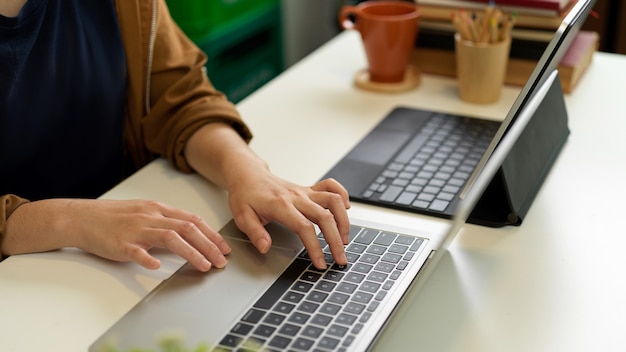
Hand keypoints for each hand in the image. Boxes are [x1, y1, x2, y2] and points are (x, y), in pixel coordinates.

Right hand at [3, 199, 230, 271]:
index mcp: (158, 210)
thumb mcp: (145, 213)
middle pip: (187, 228)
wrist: (81, 217)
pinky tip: (157, 266)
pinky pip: (136, 251)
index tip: (224, 248)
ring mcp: (135, 229)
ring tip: (204, 266)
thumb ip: (167, 222)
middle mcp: (151, 217)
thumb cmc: (114, 217)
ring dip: (191, 252)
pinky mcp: (120, 243)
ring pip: (169, 237)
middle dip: (209, 245)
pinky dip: (147, 258)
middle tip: (221, 261)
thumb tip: (192, 235)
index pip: (192, 220)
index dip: (212, 234)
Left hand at [227, 174, 350, 269]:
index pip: (304, 227)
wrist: (248, 175)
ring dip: (343, 220)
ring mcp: (305, 192)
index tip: (321, 263)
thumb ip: (255, 232)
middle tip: (341, 259)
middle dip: (336, 240)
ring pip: (333, 201)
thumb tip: (265, 247)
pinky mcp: (309, 189)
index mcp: (281, 205)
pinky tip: (346, 209)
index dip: (315, 247)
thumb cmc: (245, 195)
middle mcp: (296, 197)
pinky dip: (343, 196)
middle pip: (324, 216)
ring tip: (346, 239)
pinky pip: (331, 186)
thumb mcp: (242, 216)